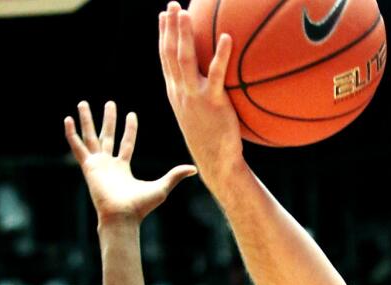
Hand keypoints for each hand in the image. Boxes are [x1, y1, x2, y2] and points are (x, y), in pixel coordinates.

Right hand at [65, 100, 195, 228]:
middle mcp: (108, 164)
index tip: (131, 114)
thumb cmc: (140, 206)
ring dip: (86, 120)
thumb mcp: (162, 187)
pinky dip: (71, 134)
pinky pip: (77, 147)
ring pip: (90, 136)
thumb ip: (175, 176)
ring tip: (82, 103)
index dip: (129, 129)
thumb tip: (194, 170)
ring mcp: (97, 164)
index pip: (126, 143)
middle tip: (109, 102)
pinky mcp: (88, 166)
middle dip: (109, 119)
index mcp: (123, 168)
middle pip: (108, 136)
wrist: (122, 215)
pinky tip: (67, 119)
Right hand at [158, 2, 242, 176]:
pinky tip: (227, 37)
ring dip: (183, 34)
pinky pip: (216, 75)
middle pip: (170, 53)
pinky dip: (221, 55)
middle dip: (169, 27)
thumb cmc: (211, 139)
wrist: (216, 162)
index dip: (163, 35)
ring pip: (184, 59)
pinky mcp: (213, 103)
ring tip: (184, 12)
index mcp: (175, 92)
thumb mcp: (199, 114)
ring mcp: (194, 96)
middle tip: (171, 4)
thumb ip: (200, 94)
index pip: (165, 58)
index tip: (162, 15)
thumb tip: (210, 80)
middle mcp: (180, 91)